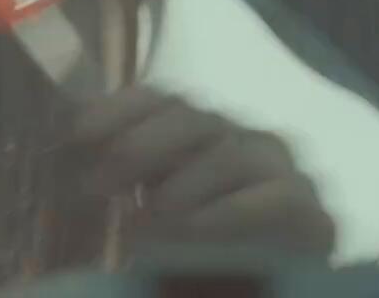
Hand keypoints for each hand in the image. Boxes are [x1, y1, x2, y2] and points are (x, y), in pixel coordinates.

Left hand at [71, 85, 335, 256]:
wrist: (261, 283)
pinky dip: (227, 214)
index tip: (77, 134)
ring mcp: (276, 167)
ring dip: (178, 188)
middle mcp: (235, 135)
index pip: (157, 99)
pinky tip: (191, 231)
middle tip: (96, 186)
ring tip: (140, 224)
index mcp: (193, 130)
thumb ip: (119, 179)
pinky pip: (275, 197)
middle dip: (138, 148)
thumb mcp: (146, 211)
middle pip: (188, 118)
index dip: (118, 109)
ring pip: (228, 153)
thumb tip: (68, 156)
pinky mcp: (309, 209)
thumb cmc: (193, 252)